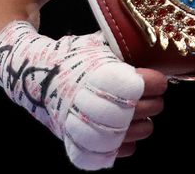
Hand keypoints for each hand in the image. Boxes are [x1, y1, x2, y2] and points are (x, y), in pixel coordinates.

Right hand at [0, 21, 168, 169]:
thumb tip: (153, 44)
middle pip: (150, 108)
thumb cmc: (72, 59)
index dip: (157, 82)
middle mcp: (103, 106)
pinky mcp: (86, 147)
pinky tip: (122, 131)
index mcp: (108, 77)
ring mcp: (94, 130)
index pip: (150, 84)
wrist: (37, 79)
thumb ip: (124, 49)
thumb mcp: (97, 45)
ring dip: (145, 122)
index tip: (156, 80)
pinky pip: (122, 151)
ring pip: (142, 131)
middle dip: (155, 101)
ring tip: (136, 113)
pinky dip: (127, 143)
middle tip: (148, 96)